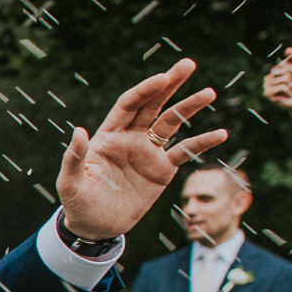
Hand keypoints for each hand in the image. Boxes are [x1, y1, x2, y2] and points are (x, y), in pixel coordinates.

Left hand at [56, 59, 226, 240]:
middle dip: (170, 84)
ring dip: (189, 107)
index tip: (163, 78)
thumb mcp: (71, 183)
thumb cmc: (78, 203)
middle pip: (153, 104)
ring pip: (172, 122)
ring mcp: (148, 153)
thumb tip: (78, 131)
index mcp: (108, 136)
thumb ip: (74, 157)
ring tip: (209, 92)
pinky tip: (221, 133)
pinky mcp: (162, 170)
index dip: (145, 90)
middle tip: (188, 64)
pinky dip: (202, 142)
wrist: (96, 227)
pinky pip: (185, 152)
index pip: (128, 105)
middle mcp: (130, 138)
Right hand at [263, 48, 291, 117]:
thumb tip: (288, 49)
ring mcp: (267, 86)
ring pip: (284, 78)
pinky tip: (289, 95)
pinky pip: (282, 87)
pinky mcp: (268, 94)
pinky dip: (290, 91)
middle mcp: (269, 77)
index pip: (283, 63)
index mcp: (275, 71)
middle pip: (283, 70)